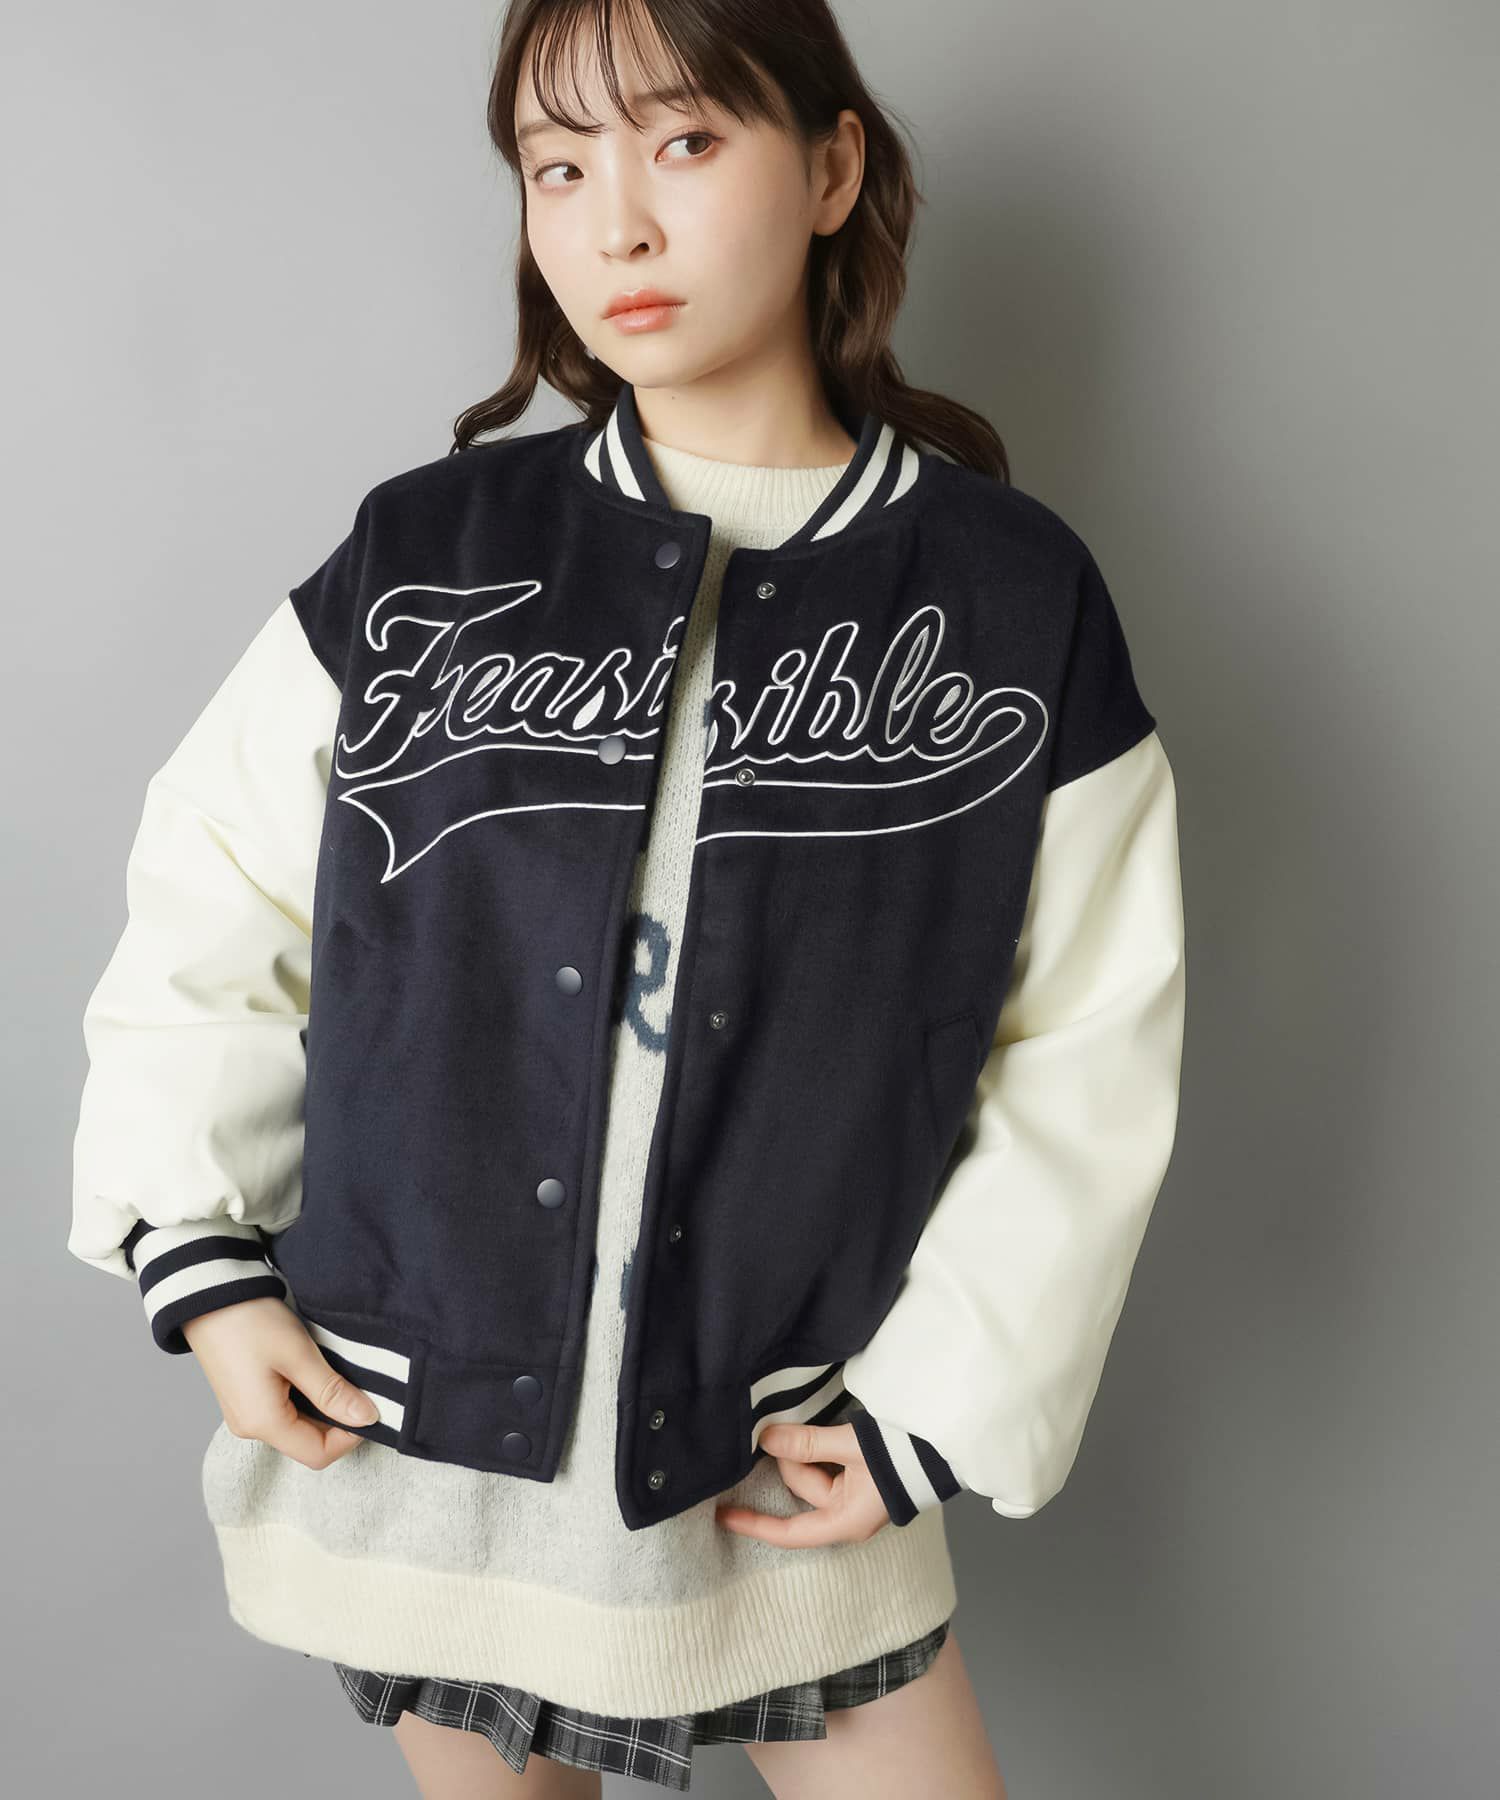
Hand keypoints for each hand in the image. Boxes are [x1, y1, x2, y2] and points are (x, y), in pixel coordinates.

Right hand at [182, 1296, 380, 1469]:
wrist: (209, 1296)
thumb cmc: (250, 1322)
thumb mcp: (299, 1355)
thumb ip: (333, 1392)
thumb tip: (367, 1418)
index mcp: (263, 1423)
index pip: (318, 1454)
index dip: (350, 1435)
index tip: (368, 1405)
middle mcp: (250, 1427)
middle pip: (308, 1442)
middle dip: (338, 1420)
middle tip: (355, 1384)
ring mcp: (245, 1413)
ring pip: (297, 1426)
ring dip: (322, 1406)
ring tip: (332, 1373)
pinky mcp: (244, 1398)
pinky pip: (283, 1411)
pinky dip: (305, 1397)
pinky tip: (311, 1370)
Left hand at [714, 1422, 890, 1544]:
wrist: (944, 1447)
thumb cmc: (902, 1457)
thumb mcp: (850, 1448)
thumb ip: (807, 1444)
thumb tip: (765, 1439)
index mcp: (843, 1522)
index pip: (788, 1532)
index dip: (753, 1524)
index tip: (722, 1515)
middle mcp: (845, 1516)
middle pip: (799, 1491)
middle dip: (792, 1459)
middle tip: (788, 1428)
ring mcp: (854, 1499)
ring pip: (812, 1473)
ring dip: (807, 1450)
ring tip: (816, 1427)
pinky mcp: (860, 1481)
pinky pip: (826, 1466)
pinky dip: (817, 1450)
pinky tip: (818, 1433)